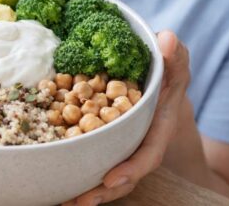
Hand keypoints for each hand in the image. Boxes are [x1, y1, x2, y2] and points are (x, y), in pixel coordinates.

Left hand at [63, 30, 190, 205]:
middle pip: (123, 173)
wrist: (154, 78)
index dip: (131, 168)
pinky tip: (54, 182)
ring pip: (106, 171)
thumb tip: (167, 39)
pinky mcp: (103, 139)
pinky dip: (76, 170)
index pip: (148, 153)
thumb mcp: (174, 62)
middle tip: (78, 200)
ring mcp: (121, 144)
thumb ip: (174, 55)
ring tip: (60, 199)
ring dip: (85, 188)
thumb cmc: (164, 70)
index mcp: (157, 126)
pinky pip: (91, 158)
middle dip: (102, 190)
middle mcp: (139, 141)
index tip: (110, 179)